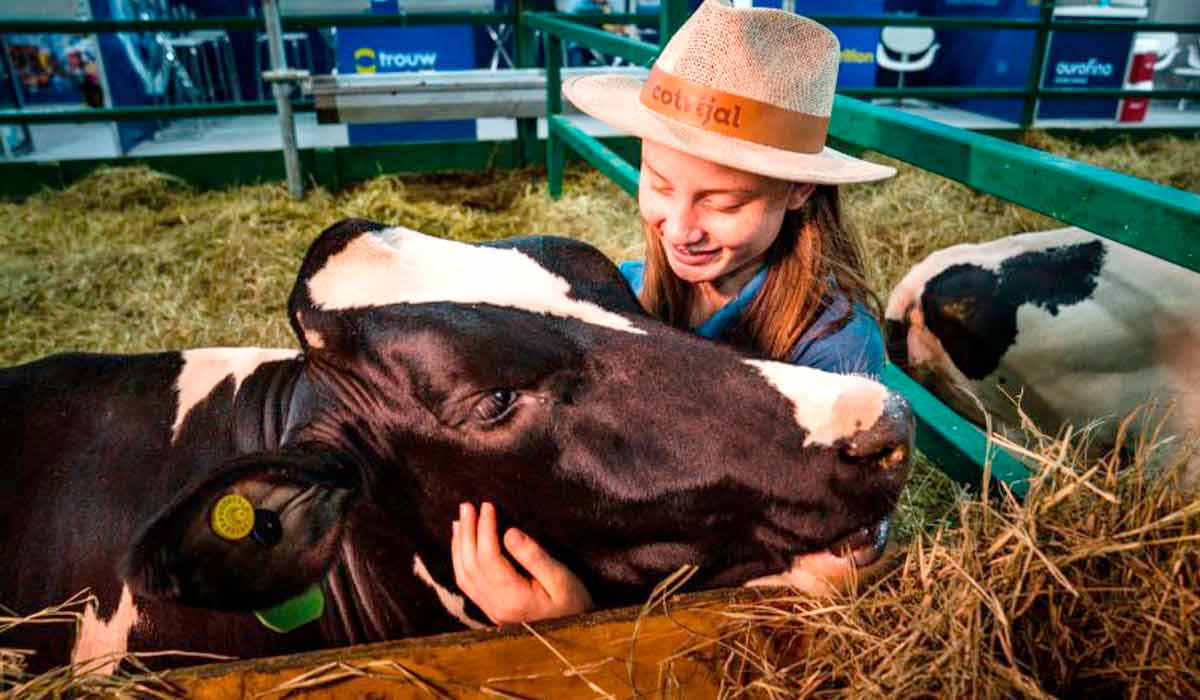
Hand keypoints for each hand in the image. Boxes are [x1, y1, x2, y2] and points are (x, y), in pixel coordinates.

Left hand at [451, 502, 592, 625]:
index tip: (488, 506)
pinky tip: (462, 545)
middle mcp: (497, 606)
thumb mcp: (561, 578)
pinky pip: (467, 583)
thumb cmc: (573, 604)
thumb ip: (535, 556)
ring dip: (459, 545)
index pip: (489, 557)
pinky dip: (460, 561)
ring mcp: (492, 610)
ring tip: (459, 520)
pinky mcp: (492, 609)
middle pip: (470, 565)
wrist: (574, 634)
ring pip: (464, 575)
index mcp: (514, 598)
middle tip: (467, 505)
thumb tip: (509, 532)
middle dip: (467, 532)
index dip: (484, 529)